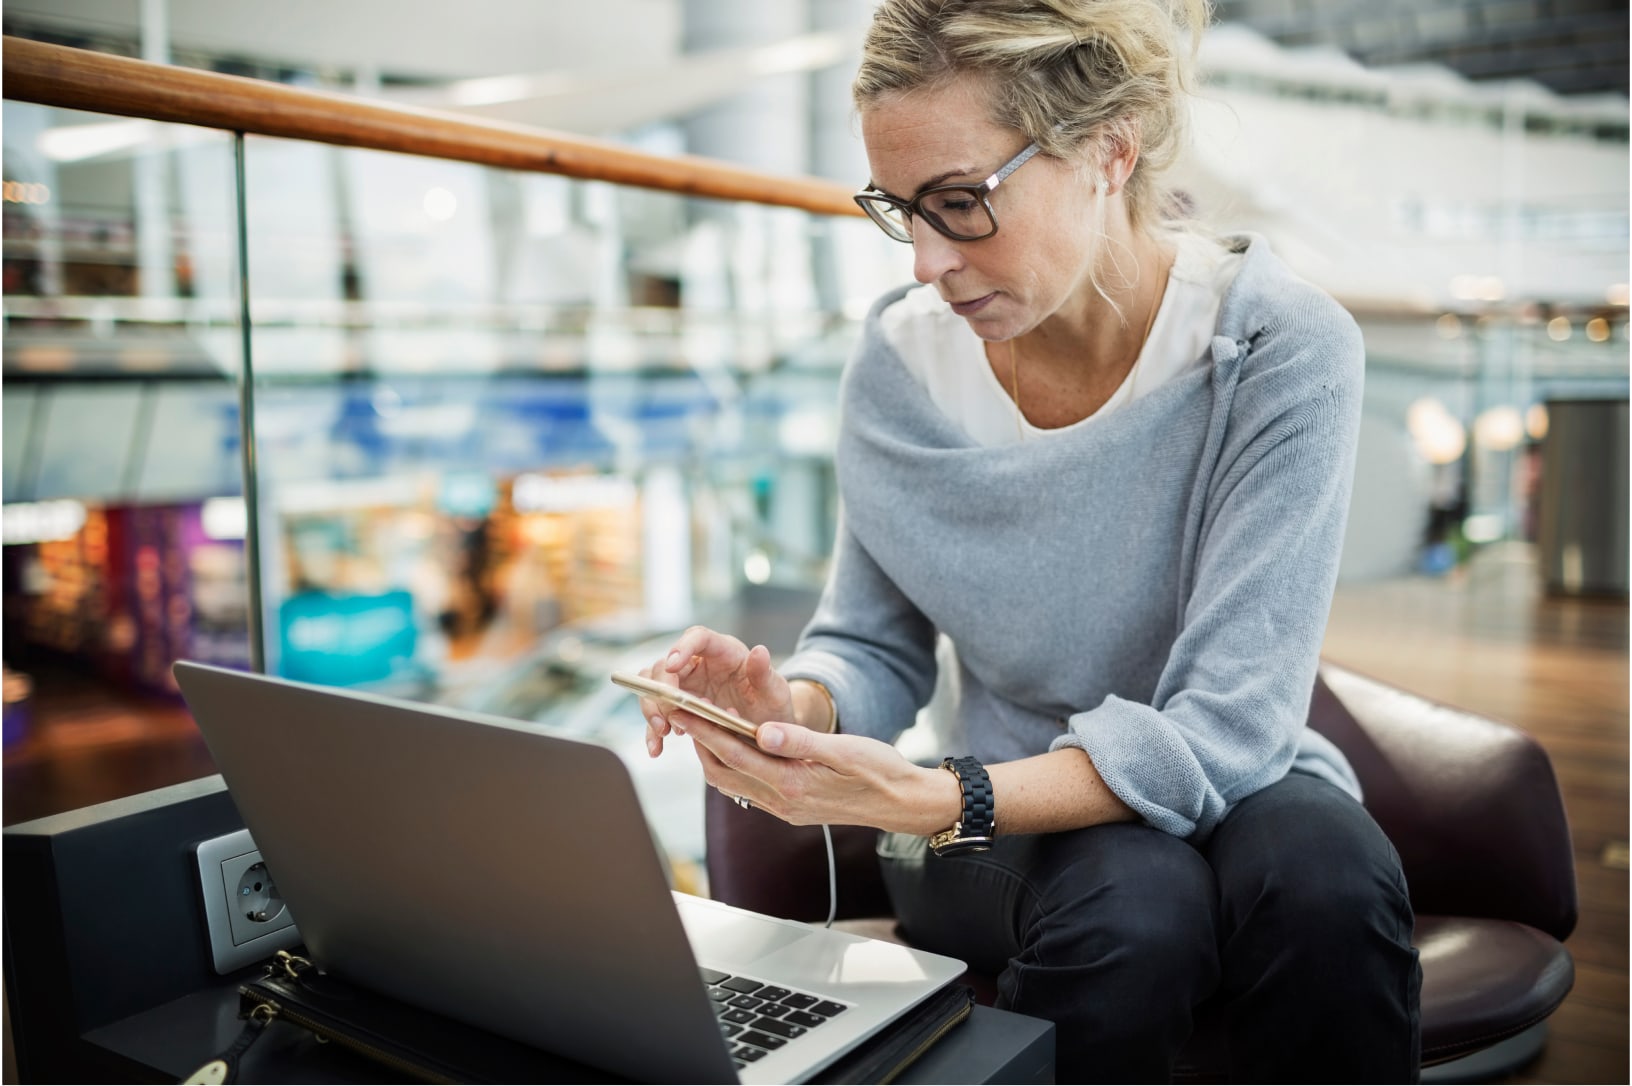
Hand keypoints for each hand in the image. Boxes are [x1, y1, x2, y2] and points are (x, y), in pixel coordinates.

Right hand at [637, 626, 793, 757]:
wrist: (769, 732)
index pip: (698, 637)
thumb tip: (759, 651)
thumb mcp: (776, 692)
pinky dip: (652, 730)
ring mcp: (687, 684)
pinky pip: (658, 712)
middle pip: (666, 664)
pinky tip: (657, 749)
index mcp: (724, 651)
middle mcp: (700, 663)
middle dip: (661, 689)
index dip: (681, 648)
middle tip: (667, 716)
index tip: (672, 666)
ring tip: (664, 733)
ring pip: (654, 685)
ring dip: (652, 708)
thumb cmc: (774, 705)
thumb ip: (766, 674)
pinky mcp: (680, 706)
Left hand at [684, 715, 959, 836]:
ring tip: (701, 726)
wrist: (902, 803)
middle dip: (699, 742)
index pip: (734, 753)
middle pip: (723, 771)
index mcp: (791, 783)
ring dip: (713, 756)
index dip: (704, 730)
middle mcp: (782, 801)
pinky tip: (733, 748)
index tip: (682, 709)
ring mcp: (784, 808)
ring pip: (732, 782)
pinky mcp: (790, 808)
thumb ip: (800, 741)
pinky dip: (733, 766)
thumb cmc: (880, 771)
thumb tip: (761, 730)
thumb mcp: (844, 750)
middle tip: (681, 712)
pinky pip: (748, 788)